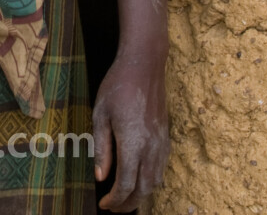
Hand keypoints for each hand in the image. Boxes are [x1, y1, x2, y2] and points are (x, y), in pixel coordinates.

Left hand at [92, 54, 168, 210]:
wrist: (145, 65)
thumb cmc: (117, 86)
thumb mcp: (100, 115)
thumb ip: (102, 148)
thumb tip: (100, 177)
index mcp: (133, 143)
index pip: (126, 184)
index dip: (115, 200)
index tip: (103, 204)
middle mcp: (151, 147)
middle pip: (143, 189)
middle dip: (128, 204)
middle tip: (113, 208)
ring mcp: (161, 143)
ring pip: (155, 181)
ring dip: (141, 195)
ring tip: (125, 200)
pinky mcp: (166, 137)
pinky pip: (161, 168)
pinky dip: (151, 182)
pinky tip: (139, 181)